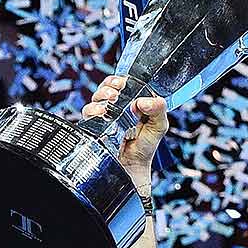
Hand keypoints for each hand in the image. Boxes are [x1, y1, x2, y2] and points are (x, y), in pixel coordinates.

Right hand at [81, 76, 167, 192]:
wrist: (133, 168)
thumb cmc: (146, 146)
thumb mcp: (159, 125)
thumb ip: (158, 109)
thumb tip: (143, 101)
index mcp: (132, 102)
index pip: (123, 83)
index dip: (121, 80)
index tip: (123, 82)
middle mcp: (117, 107)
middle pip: (107, 87)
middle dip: (109, 85)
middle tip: (116, 91)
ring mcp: (105, 116)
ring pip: (96, 98)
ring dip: (101, 95)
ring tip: (110, 101)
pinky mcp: (95, 126)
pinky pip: (88, 113)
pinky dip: (93, 110)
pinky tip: (101, 113)